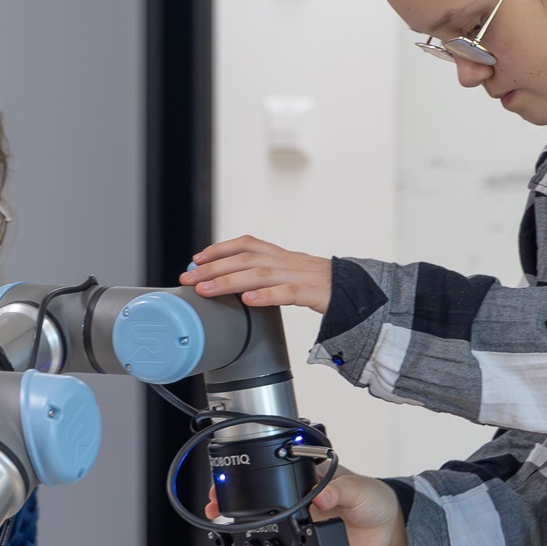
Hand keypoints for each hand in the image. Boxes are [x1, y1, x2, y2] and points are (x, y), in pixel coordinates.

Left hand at [181, 237, 331, 313]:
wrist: (357, 290)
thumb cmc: (319, 284)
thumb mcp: (289, 274)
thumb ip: (264, 275)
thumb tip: (233, 284)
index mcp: (279, 255)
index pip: (245, 244)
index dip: (219, 249)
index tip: (196, 259)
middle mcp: (285, 261)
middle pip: (244, 259)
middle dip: (213, 268)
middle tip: (189, 279)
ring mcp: (298, 275)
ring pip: (259, 274)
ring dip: (229, 282)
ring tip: (207, 290)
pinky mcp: (311, 292)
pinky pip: (286, 293)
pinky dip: (266, 296)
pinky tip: (248, 301)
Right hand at [205, 466, 405, 545]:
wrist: (388, 529)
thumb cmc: (376, 499)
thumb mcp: (359, 489)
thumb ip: (339, 490)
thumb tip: (320, 495)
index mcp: (312, 474)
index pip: (277, 468)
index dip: (254, 471)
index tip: (234, 475)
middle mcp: (303, 493)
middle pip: (264, 493)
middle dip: (238, 495)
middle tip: (217, 500)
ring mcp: (303, 515)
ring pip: (268, 516)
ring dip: (246, 518)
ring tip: (222, 519)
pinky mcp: (307, 536)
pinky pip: (282, 538)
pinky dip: (266, 539)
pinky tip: (251, 540)